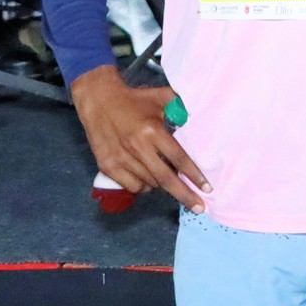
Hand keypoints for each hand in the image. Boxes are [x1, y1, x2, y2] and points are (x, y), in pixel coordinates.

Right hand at [72, 66, 207, 211]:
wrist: (98, 100)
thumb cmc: (134, 100)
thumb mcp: (161, 98)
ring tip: (164, 173)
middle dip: (185, 195)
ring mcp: (121, 159)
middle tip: (200, 207)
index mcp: (152, 130)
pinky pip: (133, 187)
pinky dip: (143, 185)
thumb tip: (199, 121)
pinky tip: (146, 175)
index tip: (207, 188)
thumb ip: (181, 109)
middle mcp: (137, 147)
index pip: (178, 158)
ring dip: (162, 184)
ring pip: (150, 184)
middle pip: (166, 179)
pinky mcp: (108, 167)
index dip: (194, 175)